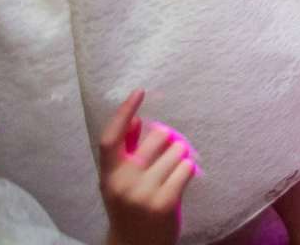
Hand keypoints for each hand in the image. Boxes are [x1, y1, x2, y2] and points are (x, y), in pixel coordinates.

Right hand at [96, 92, 195, 244]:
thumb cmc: (129, 207)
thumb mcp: (119, 180)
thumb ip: (125, 150)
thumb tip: (136, 118)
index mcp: (108, 174)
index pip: (110, 138)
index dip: (124, 112)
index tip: (139, 92)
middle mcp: (122, 182)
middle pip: (158, 135)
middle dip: (171, 138)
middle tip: (172, 151)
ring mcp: (143, 193)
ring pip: (178, 150)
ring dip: (183, 155)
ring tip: (176, 170)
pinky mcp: (164, 202)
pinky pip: (188, 168)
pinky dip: (190, 169)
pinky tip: (184, 178)